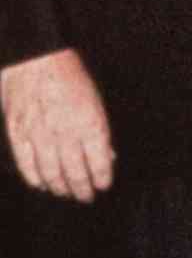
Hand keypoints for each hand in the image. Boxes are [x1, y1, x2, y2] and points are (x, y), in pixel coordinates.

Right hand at [2, 48, 114, 198]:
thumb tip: (108, 157)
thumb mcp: (96, 103)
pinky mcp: (18, 133)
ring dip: (60, 187)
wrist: (36, 61)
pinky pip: (26, 164)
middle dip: (82, 189)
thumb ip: (100, 133)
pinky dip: (35, 178)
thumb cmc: (71, 79)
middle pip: (75, 174)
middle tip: (85, 196)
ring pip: (51, 174)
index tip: (103, 186)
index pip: (99, 164)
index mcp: (90, 125)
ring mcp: (39, 135)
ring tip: (66, 193)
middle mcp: (65, 134)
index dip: (102, 179)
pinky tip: (42, 184)